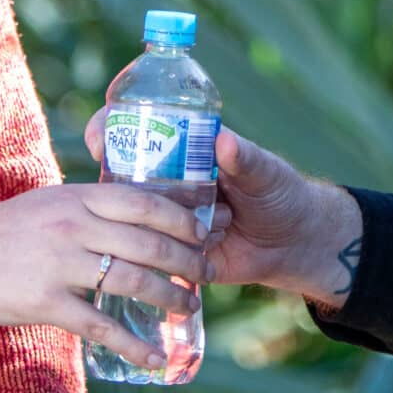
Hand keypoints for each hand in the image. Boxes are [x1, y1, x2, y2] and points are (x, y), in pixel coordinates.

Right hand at [0, 183, 210, 367]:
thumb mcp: (46, 204)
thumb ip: (87, 207)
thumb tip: (134, 213)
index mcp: (74, 196)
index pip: (143, 200)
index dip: (182, 215)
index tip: (207, 228)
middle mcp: (71, 225)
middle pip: (148, 241)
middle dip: (188, 260)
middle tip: (208, 273)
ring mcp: (59, 264)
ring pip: (133, 281)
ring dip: (170, 298)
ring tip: (189, 307)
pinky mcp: (45, 303)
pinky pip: (101, 327)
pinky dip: (135, 345)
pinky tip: (156, 357)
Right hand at [84, 116, 363, 306]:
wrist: (293, 244)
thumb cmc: (278, 194)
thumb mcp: (264, 172)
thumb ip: (244, 158)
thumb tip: (223, 140)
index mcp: (182, 152)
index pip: (134, 131)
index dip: (109, 128)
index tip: (100, 136)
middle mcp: (165, 184)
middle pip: (122, 177)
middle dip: (118, 184)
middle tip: (130, 193)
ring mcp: (163, 221)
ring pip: (133, 222)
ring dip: (150, 229)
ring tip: (195, 232)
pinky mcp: (172, 256)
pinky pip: (150, 259)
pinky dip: (154, 264)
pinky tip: (172, 260)